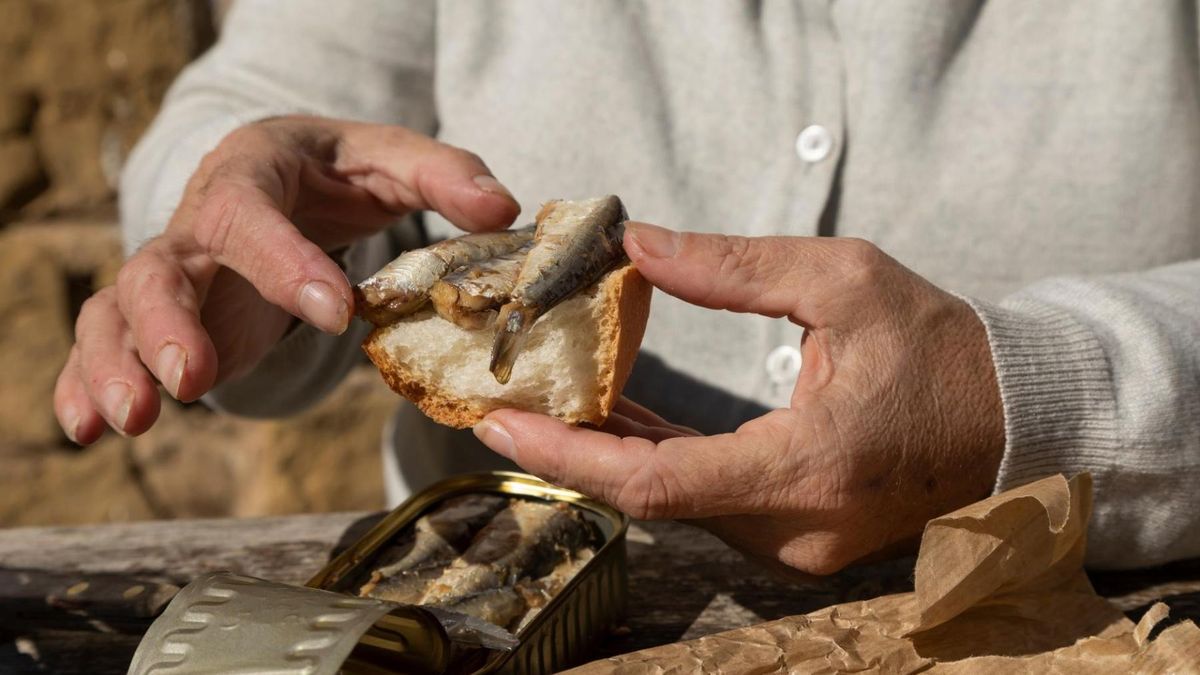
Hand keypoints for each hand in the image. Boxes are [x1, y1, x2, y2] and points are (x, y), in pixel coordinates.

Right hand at [55, 116, 519, 443]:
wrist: (280, 174)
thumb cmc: (336, 170)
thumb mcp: (388, 159)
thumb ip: (443, 176)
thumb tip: (502, 208)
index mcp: (252, 175)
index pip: (251, 214)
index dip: (283, 262)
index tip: (334, 311)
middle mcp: (197, 226)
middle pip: (160, 269)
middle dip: (169, 325)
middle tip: (192, 378)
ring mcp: (175, 275)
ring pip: (118, 313)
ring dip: (115, 365)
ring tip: (133, 420)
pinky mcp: (166, 319)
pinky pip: (107, 344)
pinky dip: (85, 383)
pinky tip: (86, 428)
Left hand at [473, 223, 1005, 574]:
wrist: (1010, 417)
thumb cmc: (938, 346)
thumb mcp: (845, 280)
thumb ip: (735, 267)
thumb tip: (640, 246)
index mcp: (809, 466)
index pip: (659, 481)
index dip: (571, 457)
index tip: (503, 429)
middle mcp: (796, 528)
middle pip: (652, 499)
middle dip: (572, 453)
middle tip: (503, 407)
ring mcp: (796, 547)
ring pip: (674, 505)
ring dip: (609, 455)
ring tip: (546, 401)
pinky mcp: (796, 541)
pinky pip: (703, 504)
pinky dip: (654, 462)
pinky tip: (614, 419)